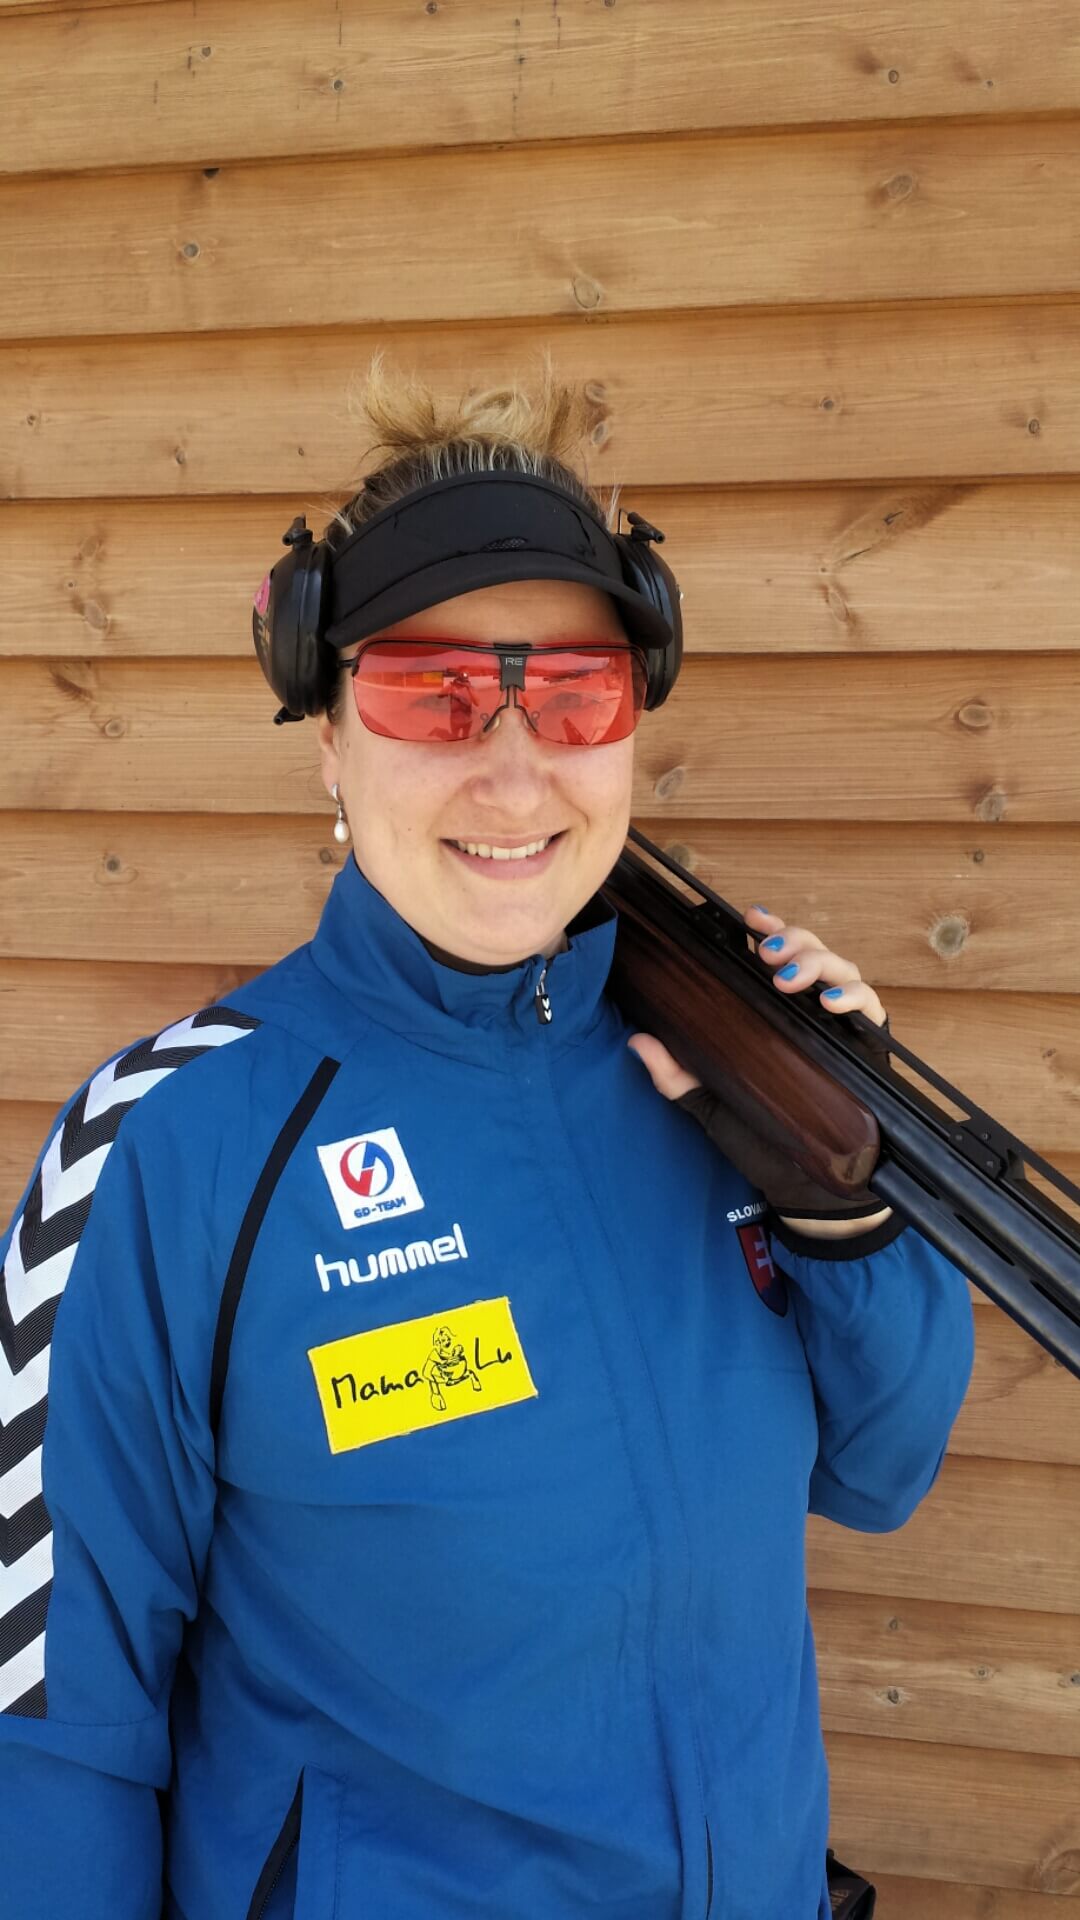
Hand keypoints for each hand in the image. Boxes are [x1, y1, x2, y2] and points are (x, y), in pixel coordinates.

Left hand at [627, 904, 892, 1234]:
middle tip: (766, 952)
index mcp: (777, 1013)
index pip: (777, 956)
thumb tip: (637, 1041)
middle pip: (812, 952)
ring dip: (817, 963)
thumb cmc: (764, 1141)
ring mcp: (843, 1028)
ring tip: (787, 978)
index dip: (768, 928)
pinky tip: (831, 1004)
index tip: (749, 919)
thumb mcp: (713, 1103)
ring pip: (842, 970)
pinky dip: (854, 997)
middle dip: (792, 940)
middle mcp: (811, 1012)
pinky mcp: (869, 1049)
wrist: (806, 1190)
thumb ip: (678, 1074)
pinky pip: (871, 1009)